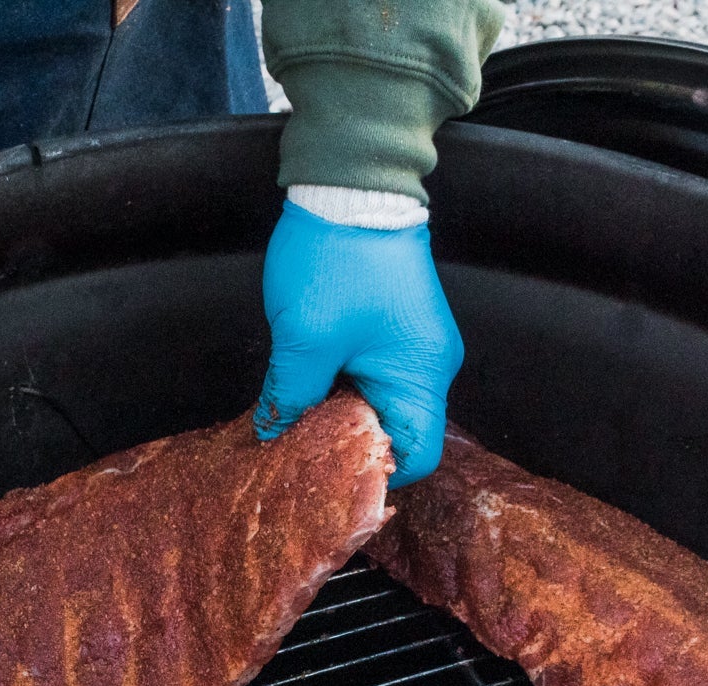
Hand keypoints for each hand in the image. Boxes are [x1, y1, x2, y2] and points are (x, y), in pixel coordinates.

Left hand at [255, 199, 463, 485]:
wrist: (350, 185)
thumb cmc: (337, 258)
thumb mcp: (304, 340)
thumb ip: (291, 398)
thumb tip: (276, 435)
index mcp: (422, 375)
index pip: (415, 456)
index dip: (373, 475)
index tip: (327, 478)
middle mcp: (431, 366)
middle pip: (397, 432)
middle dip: (348, 445)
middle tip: (299, 449)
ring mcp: (417, 344)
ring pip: (381, 403)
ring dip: (341, 412)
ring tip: (298, 415)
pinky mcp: (400, 326)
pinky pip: (377, 373)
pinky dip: (344, 385)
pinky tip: (310, 383)